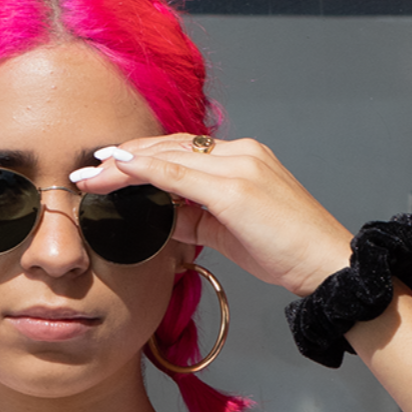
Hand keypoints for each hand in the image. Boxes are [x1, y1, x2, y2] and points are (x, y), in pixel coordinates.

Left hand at [72, 135, 354, 296]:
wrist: (326, 263)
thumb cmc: (285, 252)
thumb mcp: (229, 234)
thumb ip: (194, 219)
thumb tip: (158, 217)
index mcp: (242, 160)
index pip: (181, 152)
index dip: (142, 158)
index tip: (108, 167)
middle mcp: (240, 153)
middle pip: (170, 148)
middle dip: (124, 158)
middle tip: (85, 170)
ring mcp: (239, 165)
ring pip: (170, 155)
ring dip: (126, 163)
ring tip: (90, 174)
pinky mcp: (236, 187)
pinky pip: (181, 172)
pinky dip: (147, 169)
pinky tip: (120, 168)